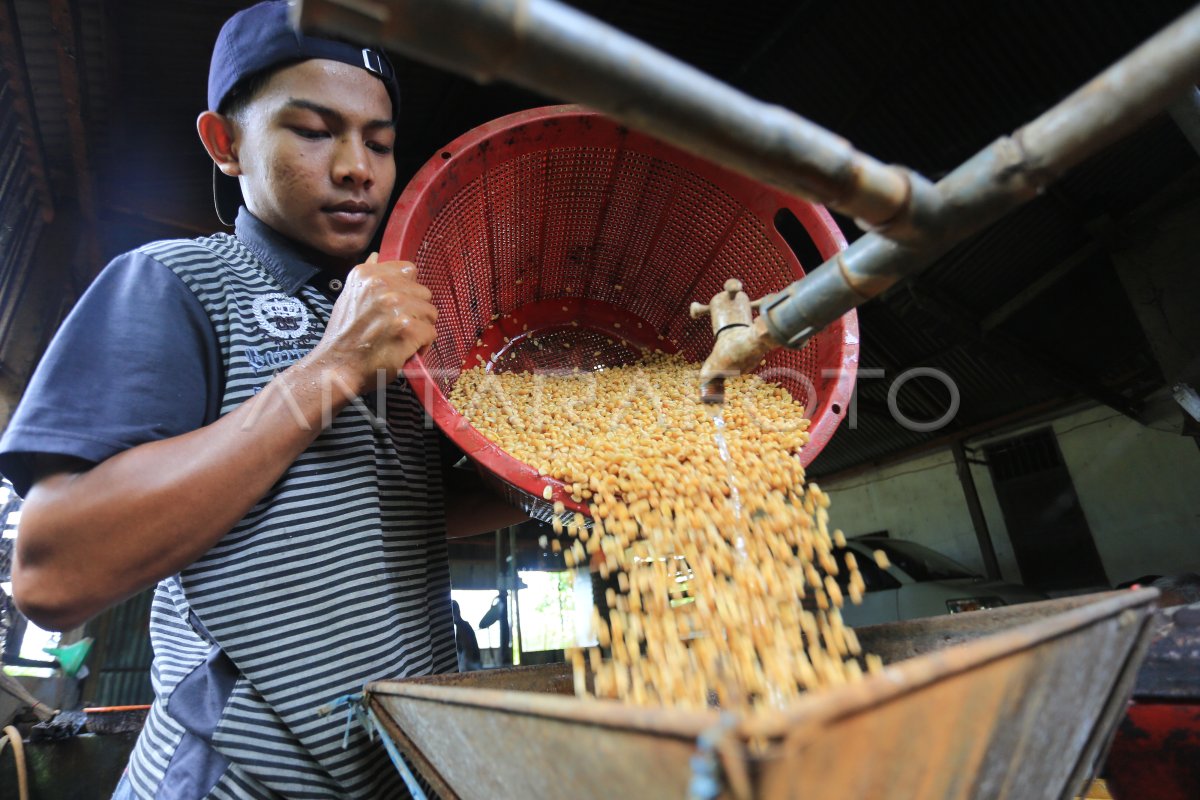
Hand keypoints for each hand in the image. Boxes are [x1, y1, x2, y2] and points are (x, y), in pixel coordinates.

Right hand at [308, 252, 437, 392]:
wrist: (336, 367)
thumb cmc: (344, 336)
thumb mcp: (348, 297)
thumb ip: (367, 277)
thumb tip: (377, 255)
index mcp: (367, 275)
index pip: (409, 270)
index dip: (408, 290)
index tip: (398, 306)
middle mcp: (382, 286)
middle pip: (424, 293)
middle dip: (416, 312)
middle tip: (397, 328)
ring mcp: (396, 307)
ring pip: (431, 313)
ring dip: (420, 329)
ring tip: (401, 339)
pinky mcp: (407, 329)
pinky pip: (431, 333)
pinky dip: (422, 346)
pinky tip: (405, 351)